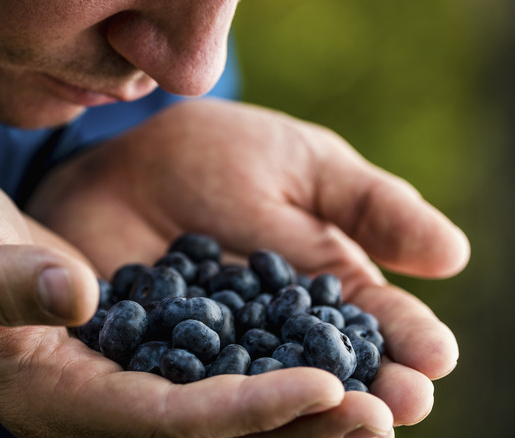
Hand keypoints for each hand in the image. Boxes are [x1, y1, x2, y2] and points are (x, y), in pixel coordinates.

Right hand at [0, 168, 350, 436]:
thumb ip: (2, 281)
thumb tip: (75, 294)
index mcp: (52, 397)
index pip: (161, 422)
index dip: (242, 413)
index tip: (321, 390)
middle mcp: (92, 404)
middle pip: (204, 435)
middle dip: (289, 428)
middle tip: (378, 412)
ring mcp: (113, 381)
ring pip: (214, 412)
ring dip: (290, 408)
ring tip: (369, 392)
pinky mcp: (129, 351)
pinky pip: (205, 372)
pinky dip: (261, 368)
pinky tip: (314, 349)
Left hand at [27, 98, 468, 434]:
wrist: (121, 163)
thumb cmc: (217, 156)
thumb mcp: (302, 166)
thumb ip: (368, 207)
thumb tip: (454, 255)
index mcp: (319, 287)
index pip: (369, 320)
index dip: (404, 338)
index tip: (436, 356)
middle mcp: (273, 332)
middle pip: (326, 369)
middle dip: (366, 388)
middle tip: (402, 405)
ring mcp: (215, 351)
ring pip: (266, 389)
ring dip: (306, 409)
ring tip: (348, 419)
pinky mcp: (156, 359)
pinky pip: (186, 381)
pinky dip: (215, 398)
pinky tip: (239, 408)